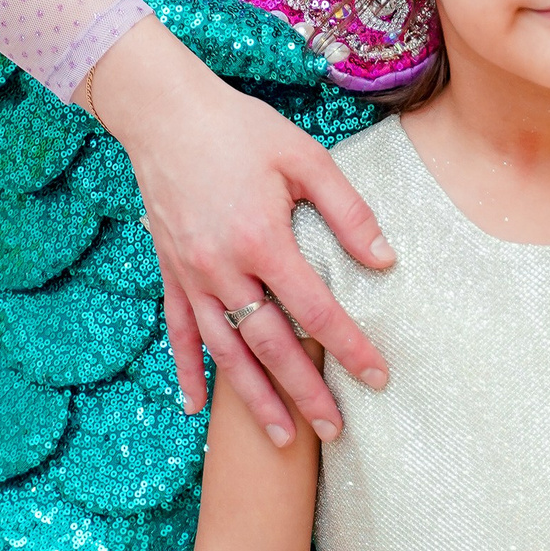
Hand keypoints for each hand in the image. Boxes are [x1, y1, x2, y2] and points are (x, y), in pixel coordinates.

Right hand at [82, 16, 392, 447]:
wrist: (165, 112)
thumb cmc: (241, 129)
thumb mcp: (304, 157)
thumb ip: (348, 211)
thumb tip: (385, 261)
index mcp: (263, 240)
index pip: (315, 310)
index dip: (350, 347)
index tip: (378, 376)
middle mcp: (223, 269)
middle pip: (271, 346)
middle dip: (305, 392)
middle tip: (335, 431)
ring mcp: (191, 275)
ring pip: (226, 351)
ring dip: (254, 398)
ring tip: (282, 438)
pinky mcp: (168, 271)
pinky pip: (177, 332)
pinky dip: (188, 371)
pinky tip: (197, 407)